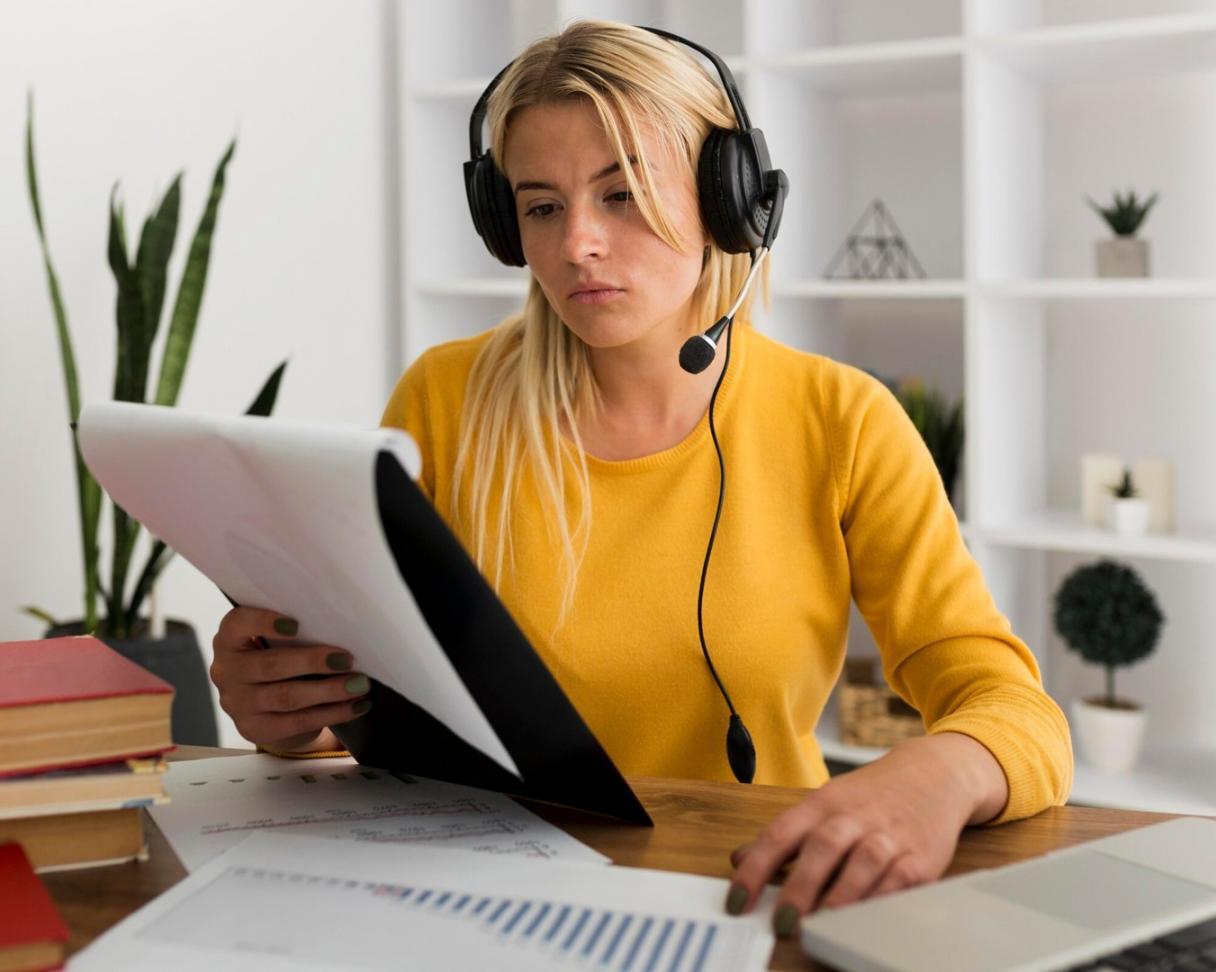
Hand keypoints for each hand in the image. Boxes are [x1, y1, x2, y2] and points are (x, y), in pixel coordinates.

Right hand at [209, 607, 372, 751]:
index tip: (296, 624)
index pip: (237, 624)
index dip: (264, 622)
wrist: (267, 709)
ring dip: (328, 691)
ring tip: (359, 684)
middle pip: (271, 665)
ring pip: (287, 697)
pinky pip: (298, 722)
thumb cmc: (279, 661)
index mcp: (229, 640)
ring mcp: (237, 704)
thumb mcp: (276, 644)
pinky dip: (332, 714)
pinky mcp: (255, 729)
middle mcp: (226, 671)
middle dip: (313, 662)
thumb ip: (297, 635)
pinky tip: (356, 706)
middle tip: (347, 659)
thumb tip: (344, 633)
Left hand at [726, 732, 1006, 936]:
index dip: (755, 869)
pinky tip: (865, 919)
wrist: (933, 773)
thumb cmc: (870, 796)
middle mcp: (852, 817)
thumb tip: (740, 859)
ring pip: (863, 863)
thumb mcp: (822, 804)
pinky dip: (882, 900)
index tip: (737, 900)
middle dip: (800, 887)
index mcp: (821, 804)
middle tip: (781, 921)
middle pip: (822, 847)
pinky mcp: (919, 857)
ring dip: (841, 896)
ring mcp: (887, 836)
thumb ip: (784, 835)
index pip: (780, 834)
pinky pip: (899, 881)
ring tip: (821, 925)